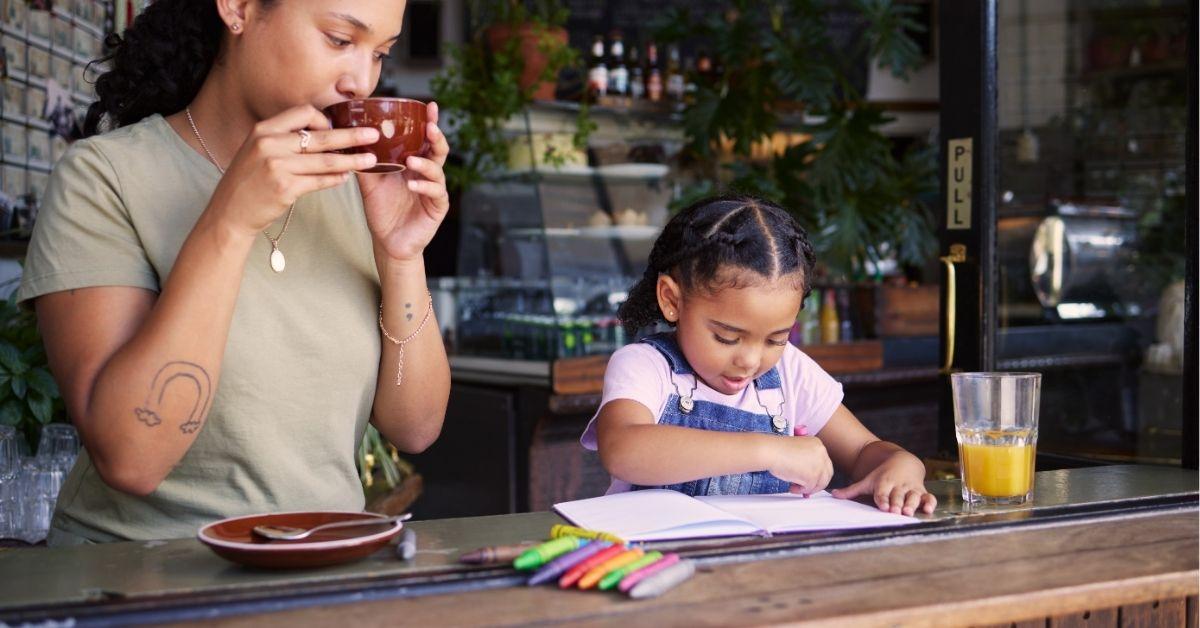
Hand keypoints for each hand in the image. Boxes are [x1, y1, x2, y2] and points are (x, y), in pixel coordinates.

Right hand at [213, 105, 379, 233]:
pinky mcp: (285, 188)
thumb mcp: (257, 149)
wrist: (229, 211)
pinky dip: (336, 178)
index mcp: (264, 129)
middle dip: (352, 135)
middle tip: (374, 135)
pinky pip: (320, 181)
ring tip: (370, 160)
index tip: (335, 128)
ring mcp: (277, 166)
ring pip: (325, 160)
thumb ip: (284, 138)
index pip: (303, 112)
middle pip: (321, 136)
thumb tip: (321, 131)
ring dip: (352, 160)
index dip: (324, 119)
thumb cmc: (248, 180)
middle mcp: (269, 144)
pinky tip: (346, 177)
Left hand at [357, 101, 451, 262]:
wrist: (388, 242)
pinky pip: (435, 193)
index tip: (429, 106)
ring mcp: (434, 190)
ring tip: (411, 161)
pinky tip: (412, 185)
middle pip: (438, 150)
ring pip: (438, 171)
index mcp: (414, 163)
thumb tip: (350, 140)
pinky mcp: (437, 207)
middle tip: (430, 126)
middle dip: (436, 136)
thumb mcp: (370, 184)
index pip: (424, 139)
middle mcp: (427, 174)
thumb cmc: (382, 211)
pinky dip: (424, 187)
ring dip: (425, 164)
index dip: (429, 122)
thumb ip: (365, 163)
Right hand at [765, 436, 833, 496]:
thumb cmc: (777, 450)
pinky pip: (809, 488)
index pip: (825, 463)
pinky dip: (801, 490)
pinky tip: (792, 487)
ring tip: (795, 487)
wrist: (770, 451)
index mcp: (818, 445)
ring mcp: (818, 464)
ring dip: (808, 488)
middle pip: (827, 474)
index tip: (808, 478)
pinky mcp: (812, 475)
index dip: (817, 474)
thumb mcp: (798, 451)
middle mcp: (822, 453)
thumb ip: (807, 461)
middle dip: (816, 483)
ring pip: (820, 483)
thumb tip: (809, 476)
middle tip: (805, 487)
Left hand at [831, 453, 936, 514]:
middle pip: (898, 496)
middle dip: (897, 503)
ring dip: (912, 504)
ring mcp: (911, 489)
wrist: (903, 461)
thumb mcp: (867, 481)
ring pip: (913, 496)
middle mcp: (898, 486)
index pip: (882, 493)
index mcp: (884, 484)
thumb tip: (833, 495)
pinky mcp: (922, 491)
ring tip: (909, 512)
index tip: (884, 507)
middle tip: (897, 511)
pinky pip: (928, 497)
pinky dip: (929, 503)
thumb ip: (852, 490)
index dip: (883, 500)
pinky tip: (928, 510)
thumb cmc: (882, 475)